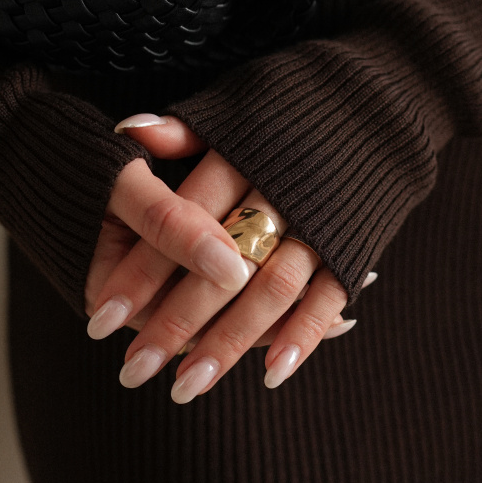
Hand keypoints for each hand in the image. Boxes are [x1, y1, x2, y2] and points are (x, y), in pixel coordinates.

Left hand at [84, 113, 372, 401]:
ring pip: (270, 290)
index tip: (98, 318)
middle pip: (219, 266)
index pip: (180, 223)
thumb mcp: (236, 106)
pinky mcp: (353, 242)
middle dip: (174, 322)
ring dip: (229, 342)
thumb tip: (128, 132)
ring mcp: (320, 221)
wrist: (383, 97)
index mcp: (243, 156)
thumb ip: (186, 131)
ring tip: (187, 385)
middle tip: (133, 369)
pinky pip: (327, 295)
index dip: (140, 272)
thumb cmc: (293, 104)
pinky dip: (303, 335)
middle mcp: (280, 192)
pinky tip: (270, 373)